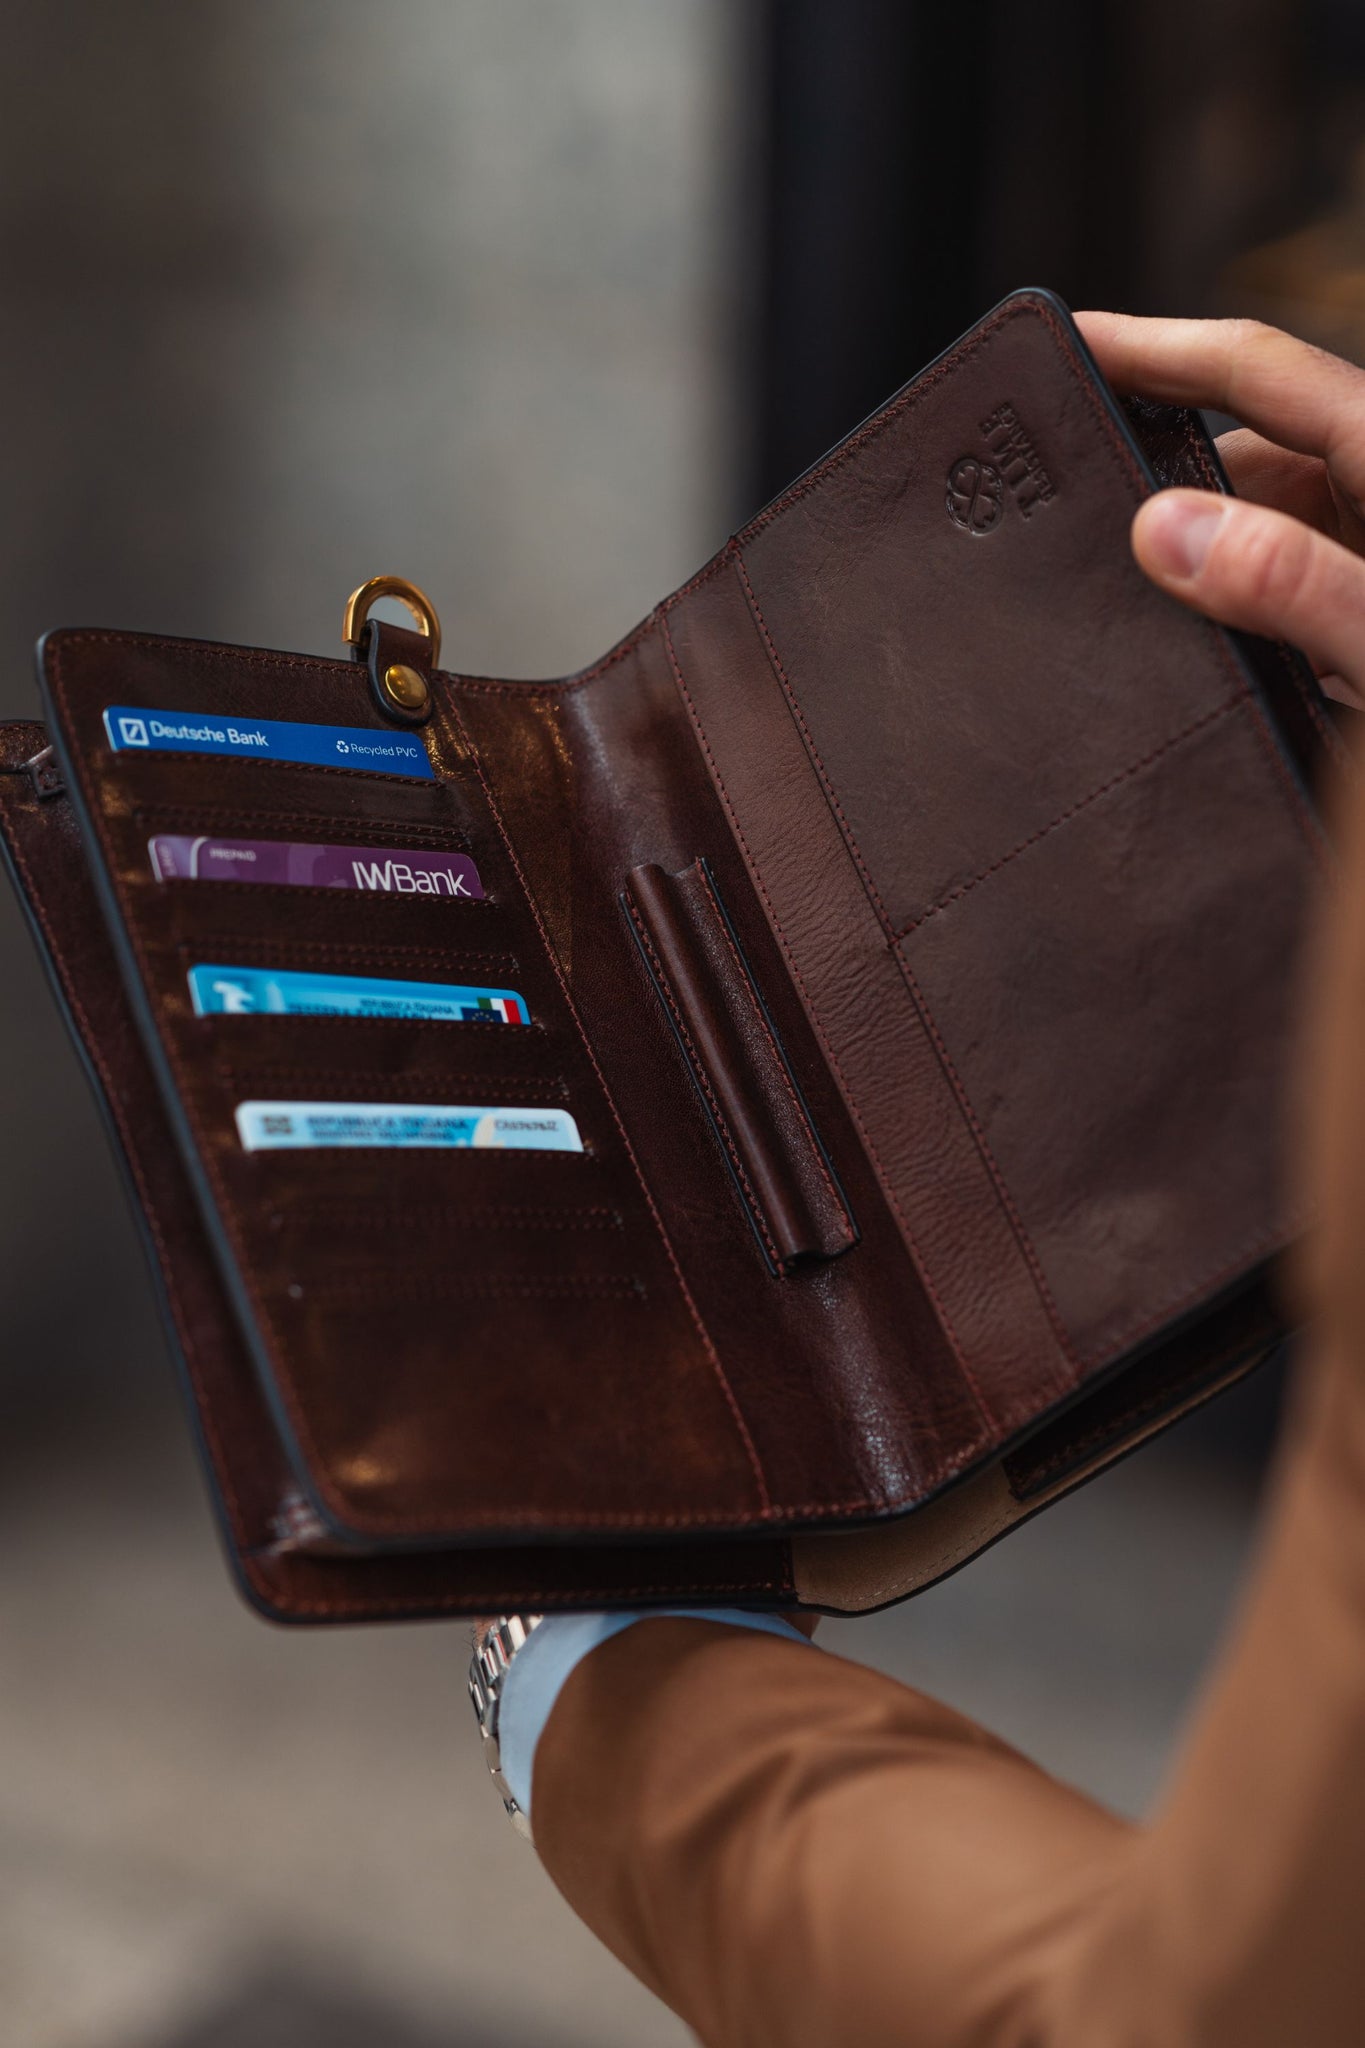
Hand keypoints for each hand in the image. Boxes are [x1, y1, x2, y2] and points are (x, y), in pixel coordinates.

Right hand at [1078, 313, 1364, 1349]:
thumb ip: (1302, 585)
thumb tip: (1168, 529)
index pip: (1270, 375)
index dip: (1163, 349)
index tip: (1065, 346)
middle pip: (1265, 458)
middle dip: (1165, 463)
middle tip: (1054, 495)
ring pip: (1271, 547)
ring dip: (1191, 558)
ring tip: (1090, 586)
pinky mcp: (1361, 676)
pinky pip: (1283, 631)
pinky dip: (1223, 636)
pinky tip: (1168, 672)